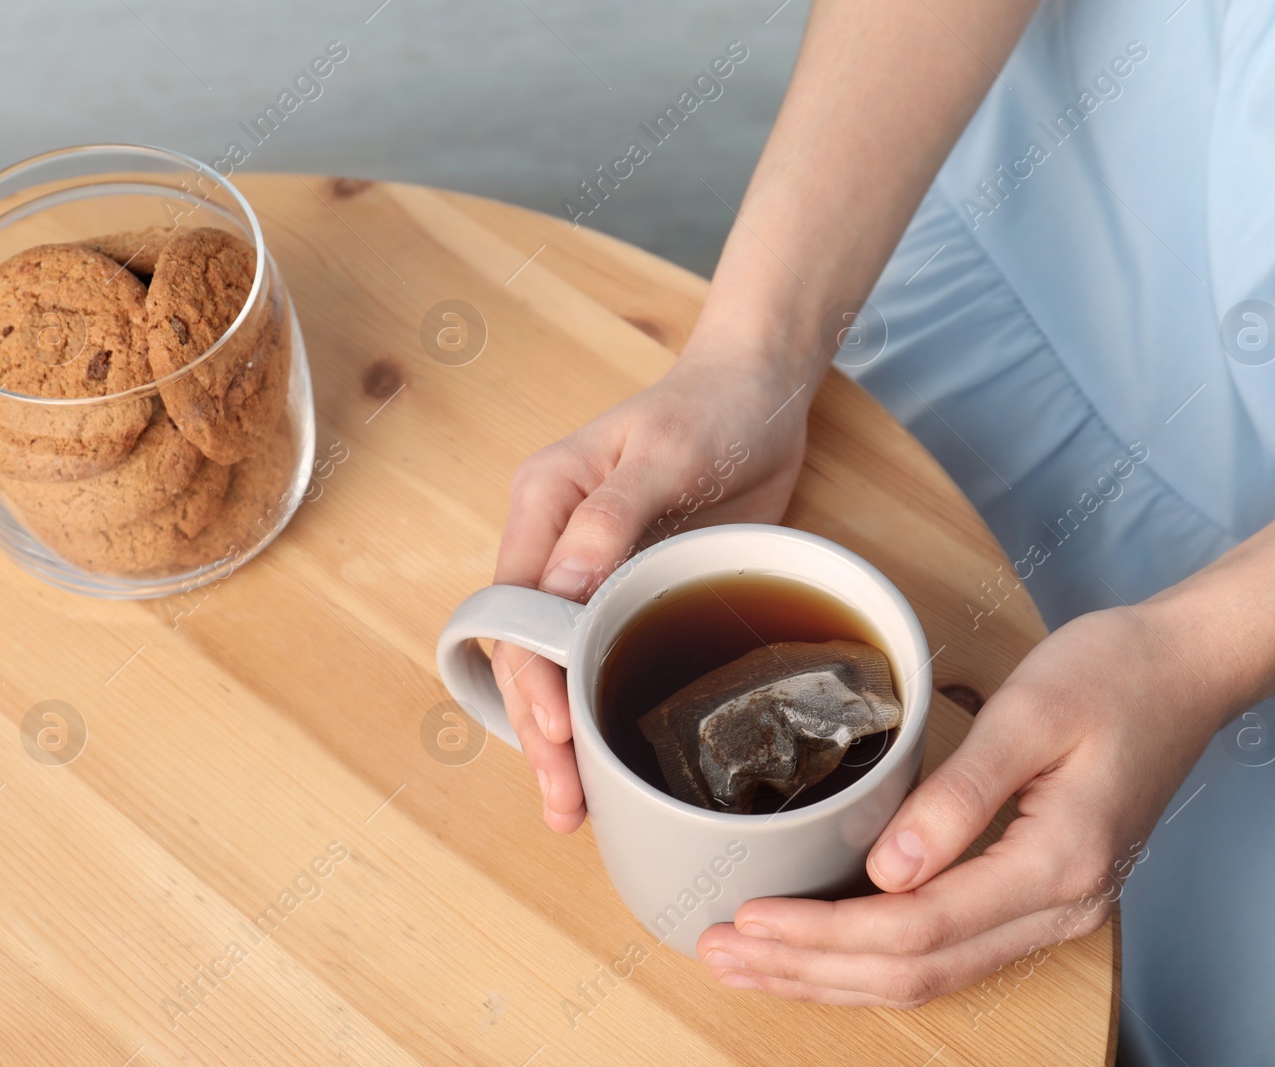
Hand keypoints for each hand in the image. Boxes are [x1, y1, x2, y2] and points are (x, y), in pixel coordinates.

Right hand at [491, 343, 814, 831]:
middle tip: (565, 801)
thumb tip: (561, 594)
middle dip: (539, 730)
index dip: (531, 677)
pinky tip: (614, 766)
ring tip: (575, 808)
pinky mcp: (633, 593)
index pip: (515, 609)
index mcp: (543, 503)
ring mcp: (592, 574)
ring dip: (564, 737)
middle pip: (527, 652)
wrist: (760, 392)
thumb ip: (610, 519)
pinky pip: (607, 661)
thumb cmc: (712, 407)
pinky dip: (605, 714)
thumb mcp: (664, 453)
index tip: (557, 733)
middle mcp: (554, 544)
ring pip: (561, 669)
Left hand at [696, 596, 1245, 1005]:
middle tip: (720, 952)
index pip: (918, 928)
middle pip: (914, 973)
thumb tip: (887, 871)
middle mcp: (1059, 910)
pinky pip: (948, 953)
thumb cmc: (1113, 675)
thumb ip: (959, 795)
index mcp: (1058, 865)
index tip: (749, 919)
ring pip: (929, 977)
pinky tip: (822, 949)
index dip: (824, 933)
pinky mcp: (1041, 898)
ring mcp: (1055, 913)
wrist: (1186, 671)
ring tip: (750, 963)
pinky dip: (874, 958)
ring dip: (833, 976)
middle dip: (809, 971)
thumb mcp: (1033, 714)